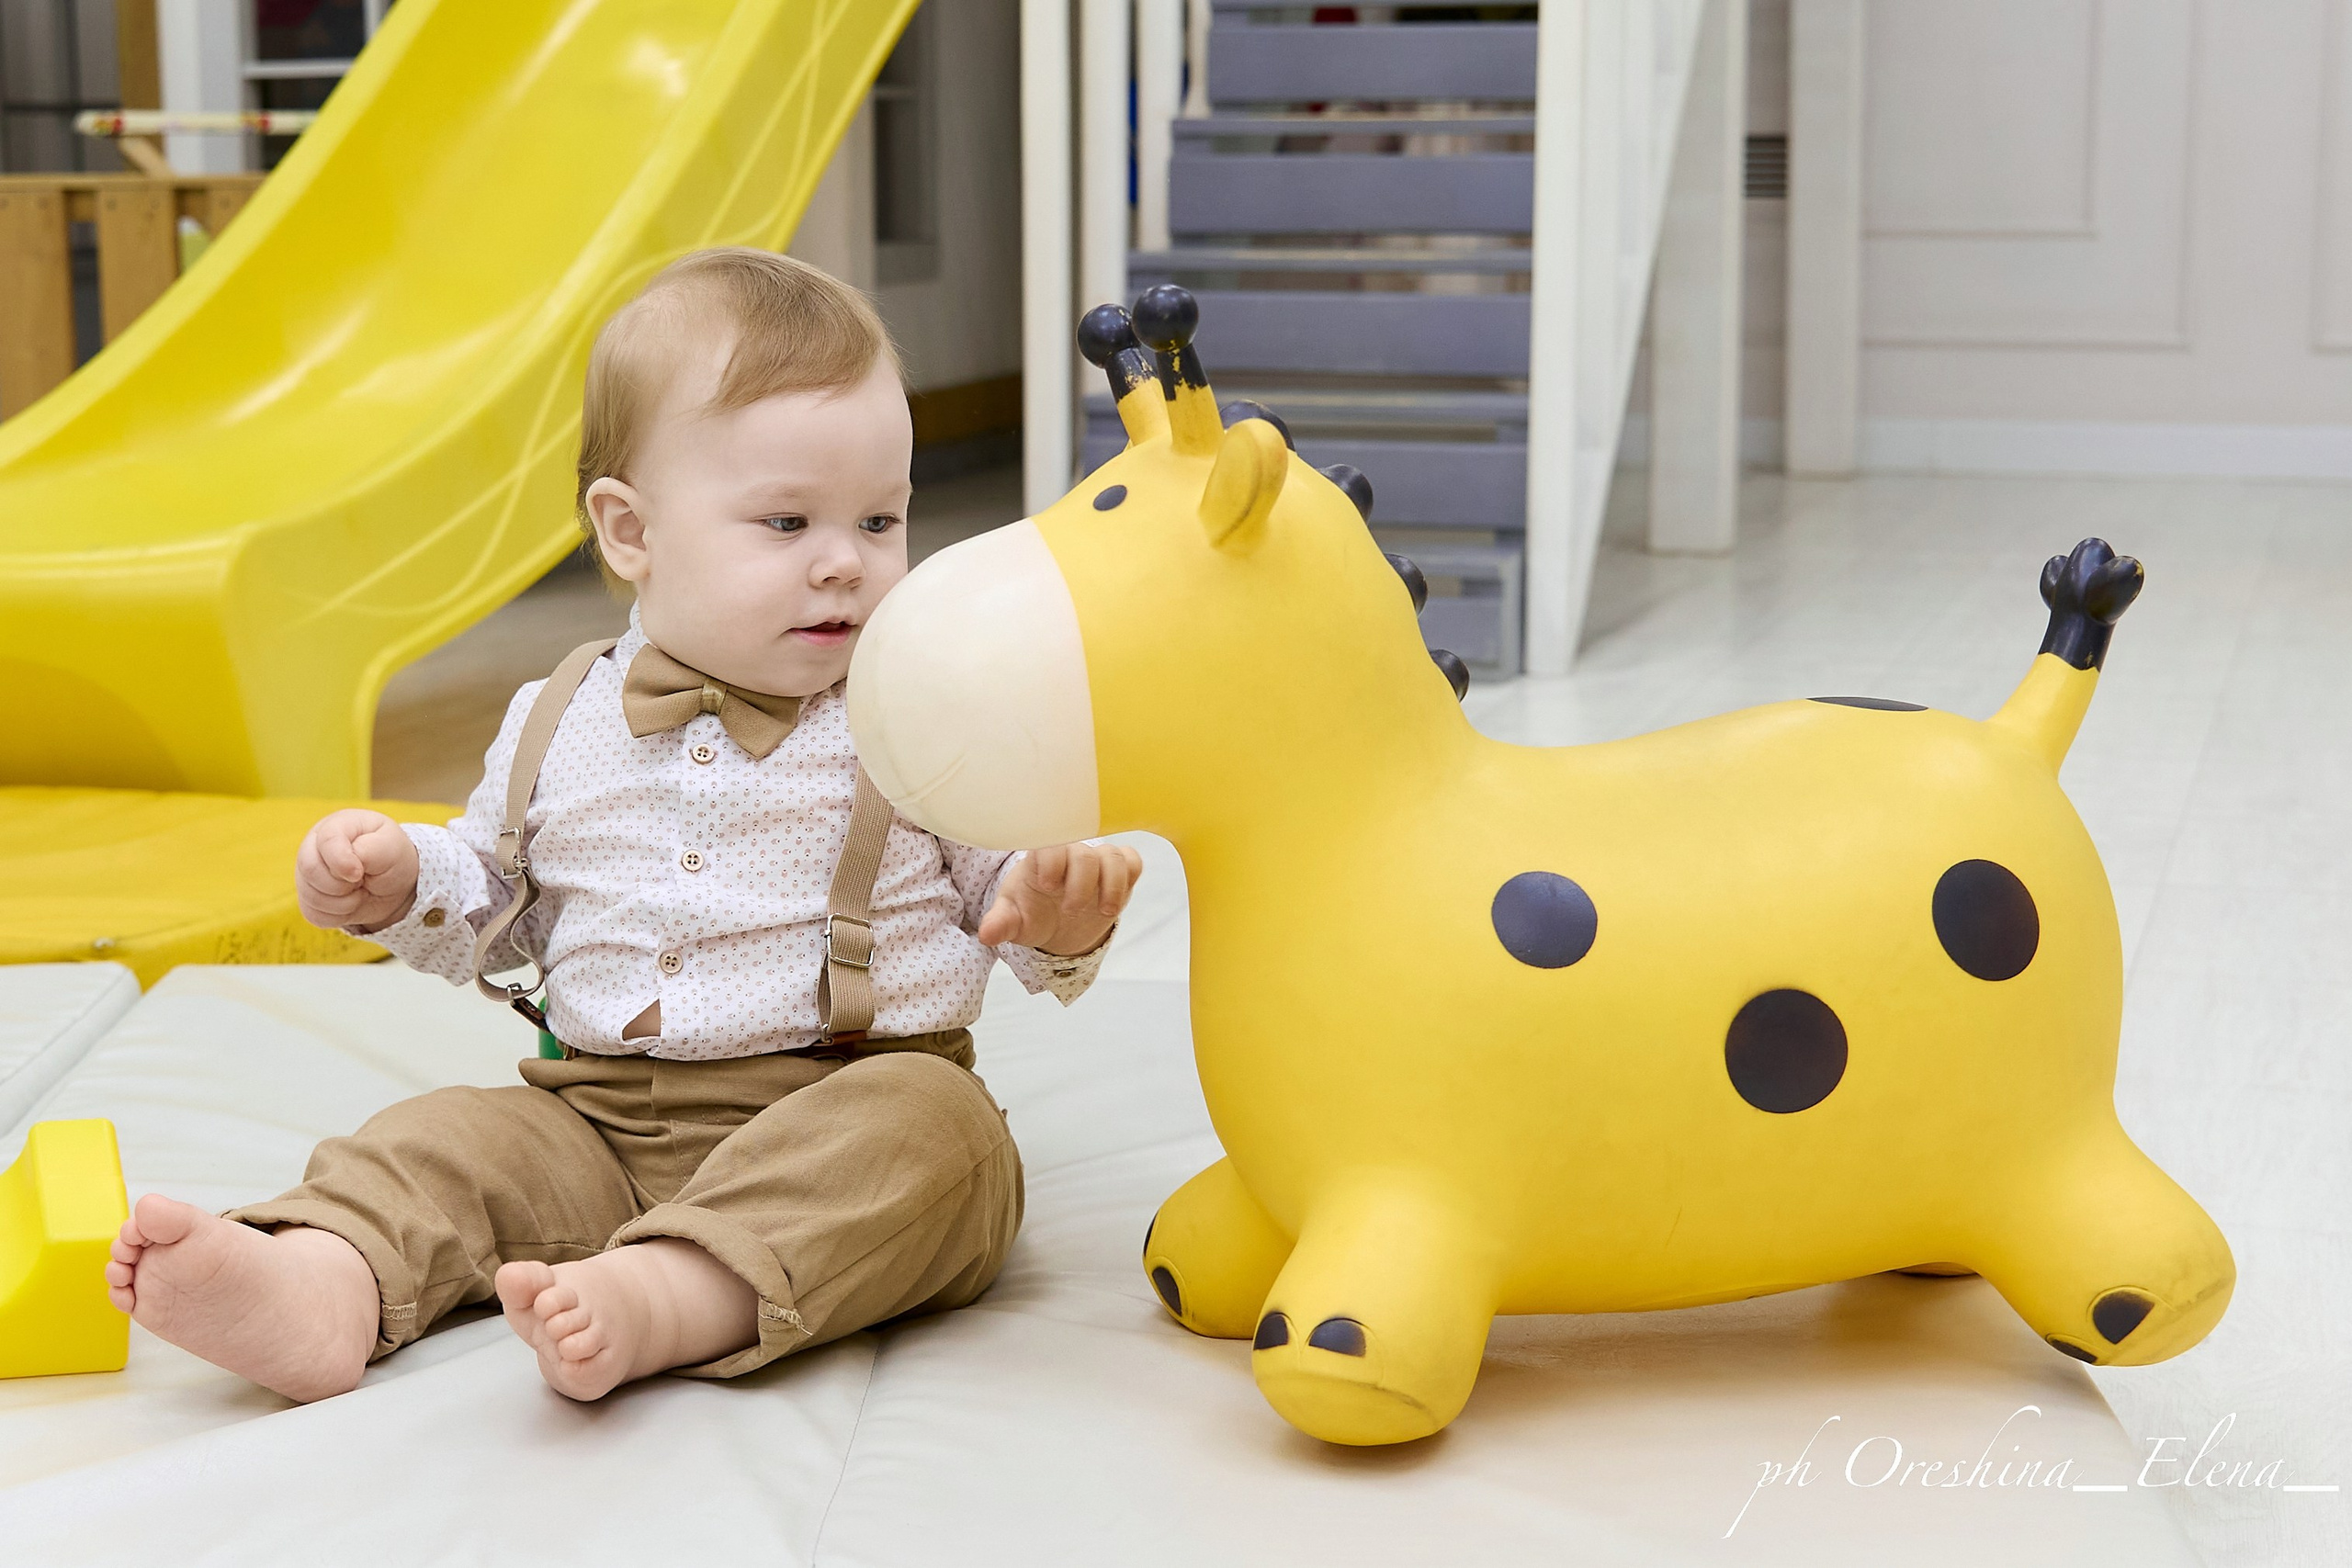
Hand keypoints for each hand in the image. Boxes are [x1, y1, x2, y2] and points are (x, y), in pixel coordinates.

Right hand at [296, 809, 420, 931]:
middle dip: (342, 884)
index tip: (360, 873)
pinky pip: (313, 914)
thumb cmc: (392, 857)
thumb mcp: (391, 847)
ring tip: (360, 889)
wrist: (394, 884)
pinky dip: (338, 915)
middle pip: (309, 869)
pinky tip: (351, 902)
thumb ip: (369, 850)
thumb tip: (345, 867)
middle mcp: (314, 846)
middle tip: (362, 880)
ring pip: (311, 896)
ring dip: (344, 902)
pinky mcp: (308, 898)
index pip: (327, 841)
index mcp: (336, 825)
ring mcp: (307, 873)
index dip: (343, 862)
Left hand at [976, 841, 1142, 956]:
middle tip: (1070, 911)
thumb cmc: (1031, 912)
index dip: (1052, 862)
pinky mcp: (1117, 870)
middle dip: (1081, 884)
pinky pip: (1132, 862)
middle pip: (1084, 854)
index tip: (1047, 887)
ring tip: (1103, 911)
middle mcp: (1070, 854)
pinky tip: (1114, 904)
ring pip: (1114, 856)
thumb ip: (1001, 923)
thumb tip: (988, 934)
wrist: (1056, 922)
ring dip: (1112, 886)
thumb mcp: (1014, 920)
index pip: (1050, 844)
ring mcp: (1096, 861)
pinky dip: (1128, 881)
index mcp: (1040, 858)